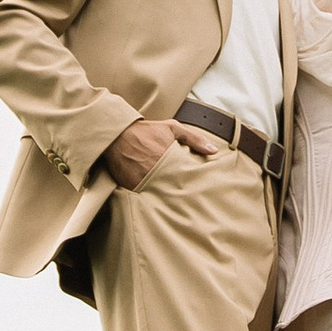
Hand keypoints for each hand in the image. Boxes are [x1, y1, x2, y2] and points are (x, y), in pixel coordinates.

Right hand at [102, 112, 224, 191]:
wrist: (117, 135)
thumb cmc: (146, 131)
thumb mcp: (172, 128)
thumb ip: (194, 138)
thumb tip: (213, 151)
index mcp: (171, 159)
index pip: (188, 178)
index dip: (194, 184)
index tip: (199, 187)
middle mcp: (158, 171)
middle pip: (176, 190)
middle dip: (183, 194)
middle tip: (191, 201)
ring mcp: (144, 181)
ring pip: (162, 196)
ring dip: (168, 198)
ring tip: (175, 202)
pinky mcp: (132, 187)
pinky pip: (145, 198)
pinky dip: (151, 199)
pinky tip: (157, 201)